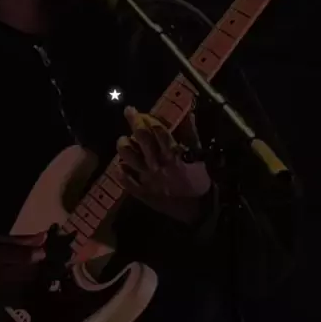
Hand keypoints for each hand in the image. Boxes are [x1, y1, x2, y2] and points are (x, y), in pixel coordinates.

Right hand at [0, 233, 46, 310]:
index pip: (23, 256)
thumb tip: (43, 237)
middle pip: (27, 273)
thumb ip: (19, 241)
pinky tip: (27, 287)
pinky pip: (15, 300)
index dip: (38, 254)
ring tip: (39, 276)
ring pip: (24, 288)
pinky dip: (24, 293)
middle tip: (46, 263)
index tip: (46, 251)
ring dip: (34, 282)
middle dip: (39, 268)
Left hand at [115, 106, 211, 222]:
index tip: (140, 111)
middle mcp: (158, 164)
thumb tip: (189, 114)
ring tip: (123, 140)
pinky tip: (122, 164)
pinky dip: (121, 170)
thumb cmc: (198, 180)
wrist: (196, 210)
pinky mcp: (142, 192)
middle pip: (142, 139)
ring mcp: (147, 178)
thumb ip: (192, 134)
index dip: (148, 118)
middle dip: (134, 122)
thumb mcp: (199, 156)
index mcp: (173, 154)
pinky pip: (126, 180)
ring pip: (129, 157)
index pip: (158, 130)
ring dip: (124, 145)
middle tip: (129, 111)